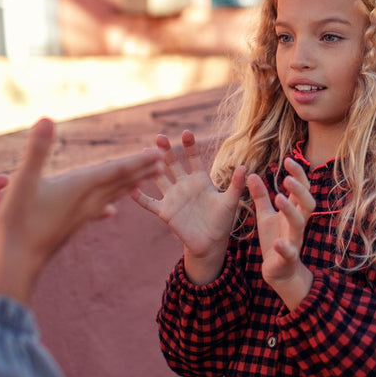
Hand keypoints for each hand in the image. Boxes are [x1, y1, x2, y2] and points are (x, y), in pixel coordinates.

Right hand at [0, 118, 163, 305]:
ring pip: (113, 195)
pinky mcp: (73, 225)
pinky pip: (98, 210)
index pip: (115, 170)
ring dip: (132, 184)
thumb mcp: (24, 180)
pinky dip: (108, 204)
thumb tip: (45, 118)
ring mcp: (82, 214)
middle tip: (165, 160)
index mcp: (80, 187)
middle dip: (142, 169)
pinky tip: (110, 211)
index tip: (159, 152)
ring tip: (148, 178)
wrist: (18, 261)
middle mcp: (87, 201)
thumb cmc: (19, 219)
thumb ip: (37, 150)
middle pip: (121, 182)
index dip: (137, 160)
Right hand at [130, 130, 245, 283]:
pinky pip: (150, 203)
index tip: (187, 133)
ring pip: (159, 178)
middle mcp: (184, 185)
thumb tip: (245, 168)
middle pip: (172, 164)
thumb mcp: (230, 202)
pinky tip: (130, 188)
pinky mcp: (166, 212)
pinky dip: (140, 197)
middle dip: (166, 151)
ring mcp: (173, 197)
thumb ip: (236, 185)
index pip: (193, 158)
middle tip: (159, 137)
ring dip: (151, 168)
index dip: (190, 146)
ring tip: (142, 154)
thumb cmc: (222, 221)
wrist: (211, 243)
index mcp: (200, 180)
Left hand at [247, 157, 314, 310]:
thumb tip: (251, 174)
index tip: (288, 160)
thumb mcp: (265, 215)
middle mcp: (297, 224)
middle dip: (300, 190)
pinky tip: (277, 242)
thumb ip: (260, 196)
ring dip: (291, 212)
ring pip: (299, 224)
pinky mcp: (288, 258)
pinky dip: (284, 247)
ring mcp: (295, 240)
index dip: (298, 175)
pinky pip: (289, 252)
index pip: (301, 189)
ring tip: (279, 199)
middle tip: (287, 179)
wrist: (279, 271)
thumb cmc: (275, 239)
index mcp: (293, 212)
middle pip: (308, 203)